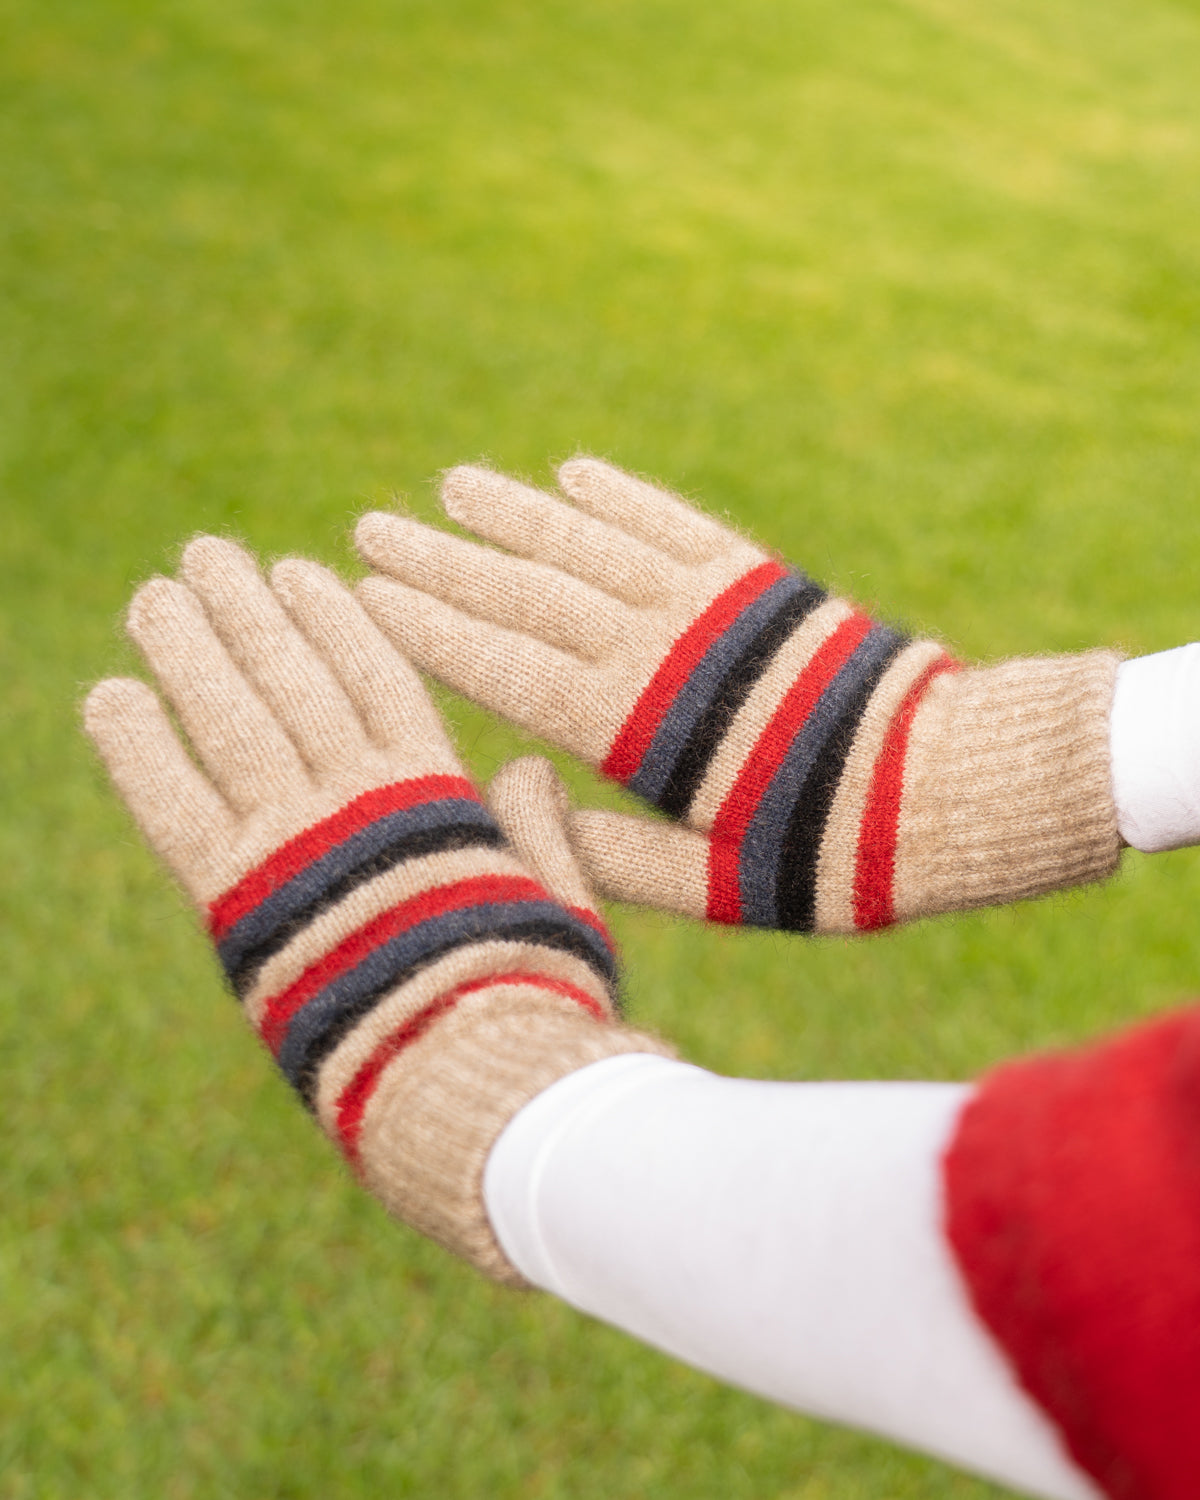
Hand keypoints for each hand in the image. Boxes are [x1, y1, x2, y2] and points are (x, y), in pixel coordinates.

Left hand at [84, 538, 668, 1281]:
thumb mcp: (561, 900)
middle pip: (288, 679)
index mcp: (436, 795)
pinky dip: (137, 746)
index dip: (332, 620)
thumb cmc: (532, 999)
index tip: (299, 571)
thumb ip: (540, 829)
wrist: (479, 1086)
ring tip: (159, 593)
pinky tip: (109, 693)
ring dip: (188, 648)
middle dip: (244, 610)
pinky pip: (172, 803)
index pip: (375, 676)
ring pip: (229, 717)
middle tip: (205, 554)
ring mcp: (292, 844)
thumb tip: (528, 768)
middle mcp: (356, 801)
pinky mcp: (235, 902)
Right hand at [353, 459, 1120, 932]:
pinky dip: (618, 496)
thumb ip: (615, 855)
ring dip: (514, 513)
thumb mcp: (717, 884)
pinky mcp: (758, 581)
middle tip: (368, 527)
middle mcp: (661, 647)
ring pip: (589, 543)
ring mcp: (711, 604)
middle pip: (527, 592)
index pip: (503, 664)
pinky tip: (570, 473)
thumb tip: (524, 806)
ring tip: (450, 487)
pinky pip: (670, 522)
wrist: (954, 782)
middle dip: (441, 561)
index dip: (427, 627)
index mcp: (636, 726)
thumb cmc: (828, 852)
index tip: (362, 594)